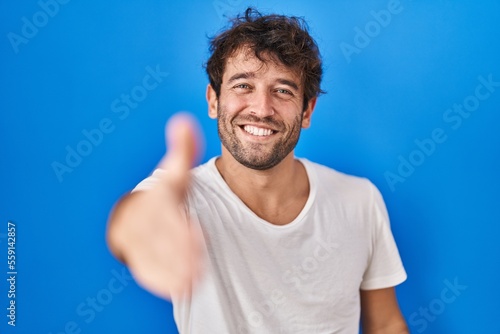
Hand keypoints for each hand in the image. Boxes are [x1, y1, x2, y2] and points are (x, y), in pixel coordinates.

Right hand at [107, 113, 203, 299]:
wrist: (134, 215)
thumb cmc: (163, 195)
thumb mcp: (175, 173)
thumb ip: (184, 150)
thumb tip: (184, 120)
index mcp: (154, 200)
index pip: (165, 213)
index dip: (180, 227)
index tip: (198, 236)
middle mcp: (142, 222)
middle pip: (160, 239)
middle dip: (179, 252)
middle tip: (198, 267)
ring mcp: (137, 242)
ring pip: (153, 257)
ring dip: (172, 269)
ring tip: (193, 280)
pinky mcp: (138, 259)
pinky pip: (148, 271)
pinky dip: (163, 280)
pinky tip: (183, 287)